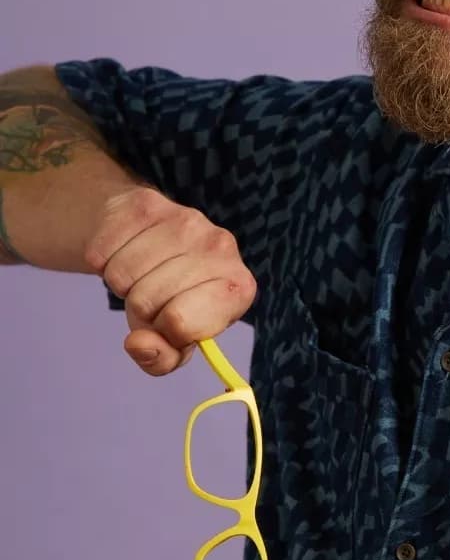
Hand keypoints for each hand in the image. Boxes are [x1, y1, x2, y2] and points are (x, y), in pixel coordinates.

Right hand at [81, 186, 257, 374]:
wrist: (155, 241)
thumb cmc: (173, 297)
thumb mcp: (177, 338)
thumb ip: (163, 358)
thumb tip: (140, 345)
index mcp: (239, 288)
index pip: (182, 323)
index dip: (164, 332)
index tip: (170, 323)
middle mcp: (222, 247)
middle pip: (145, 301)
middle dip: (139, 308)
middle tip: (152, 295)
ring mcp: (187, 219)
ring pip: (120, 275)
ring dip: (121, 284)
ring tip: (141, 273)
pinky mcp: (148, 202)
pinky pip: (100, 251)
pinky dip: (102, 260)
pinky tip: (125, 251)